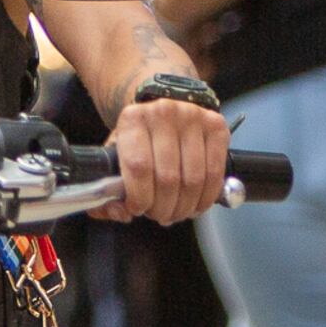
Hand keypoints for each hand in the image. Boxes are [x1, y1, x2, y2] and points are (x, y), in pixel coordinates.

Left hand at [107, 93, 229, 224]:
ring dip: (184, 206)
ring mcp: (193, 117)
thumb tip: (121, 212)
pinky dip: (206, 197)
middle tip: (159, 215)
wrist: (163, 111)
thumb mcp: (116, 156)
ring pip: (193, 179)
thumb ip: (109, 189)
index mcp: (133, 118)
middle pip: (168, 177)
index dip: (140, 196)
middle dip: (163, 207)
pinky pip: (215, 172)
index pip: (139, 166)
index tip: (137, 209)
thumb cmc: (140, 140)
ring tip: (176, 212)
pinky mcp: (216, 125)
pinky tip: (195, 204)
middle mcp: (164, 112)